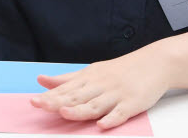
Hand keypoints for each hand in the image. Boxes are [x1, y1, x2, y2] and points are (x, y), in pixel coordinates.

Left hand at [29, 47, 169, 129]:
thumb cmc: (120, 70)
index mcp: (88, 78)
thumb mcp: (91, 72)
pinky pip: (120, 112)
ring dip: (80, 110)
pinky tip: (102, 124)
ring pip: (95, 104)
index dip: (49, 96)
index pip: (65, 89)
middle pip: (76, 96)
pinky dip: (111, 118)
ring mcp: (116, 94)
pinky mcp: (132, 103)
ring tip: (65, 113)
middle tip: (40, 105)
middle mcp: (100, 85)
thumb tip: (42, 80)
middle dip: (57, 102)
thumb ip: (66, 79)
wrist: (154, 63)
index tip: (34, 101)